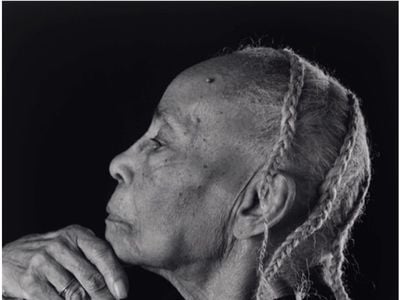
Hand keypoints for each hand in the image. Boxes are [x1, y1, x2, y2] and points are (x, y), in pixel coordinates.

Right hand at [3, 225, 128, 299]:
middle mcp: (60, 245)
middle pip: (91, 277)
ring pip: (75, 293)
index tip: (122, 293)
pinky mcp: (30, 281)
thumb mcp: (71, 245)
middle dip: (105, 296)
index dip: (115, 275)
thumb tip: (117, 281)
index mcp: (75, 234)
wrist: (8, 257)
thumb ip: (92, 256)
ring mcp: (43, 262)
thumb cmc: (49, 253)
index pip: (102, 253)